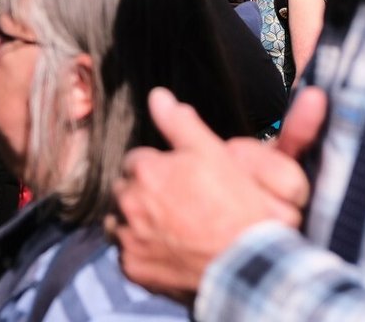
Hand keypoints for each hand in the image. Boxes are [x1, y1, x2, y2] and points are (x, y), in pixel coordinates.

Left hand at [107, 87, 325, 302]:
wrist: (245, 263)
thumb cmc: (233, 205)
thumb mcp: (211, 153)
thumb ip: (180, 123)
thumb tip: (158, 95)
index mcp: (144, 171)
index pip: (136, 161)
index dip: (156, 169)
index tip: (175, 179)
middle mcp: (128, 203)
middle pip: (124, 190)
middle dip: (140, 193)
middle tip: (172, 204)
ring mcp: (129, 238)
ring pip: (119, 222)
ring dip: (134, 221)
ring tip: (167, 227)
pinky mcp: (133, 268)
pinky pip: (127, 255)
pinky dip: (140, 252)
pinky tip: (164, 251)